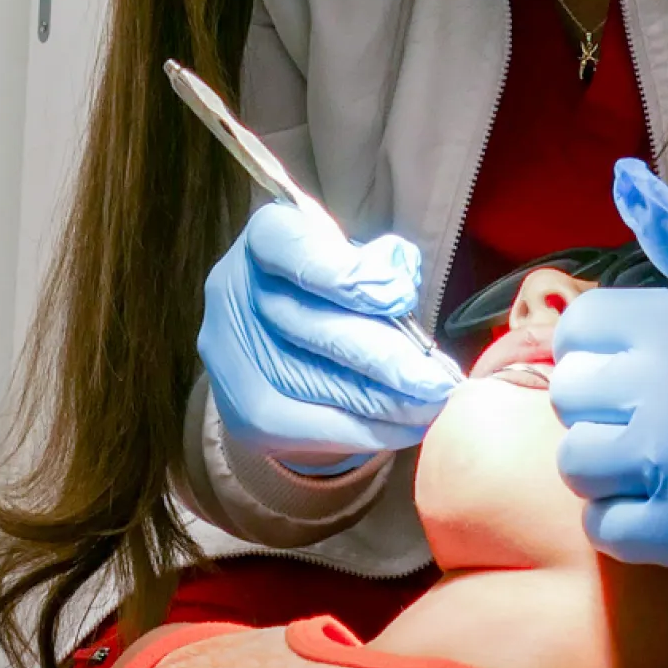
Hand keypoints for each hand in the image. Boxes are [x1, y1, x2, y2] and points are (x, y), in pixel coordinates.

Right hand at [198, 205, 459, 462]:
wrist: (282, 341)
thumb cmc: (334, 287)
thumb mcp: (357, 259)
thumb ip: (379, 265)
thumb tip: (398, 286)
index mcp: (266, 238)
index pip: (292, 246)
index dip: (342, 273)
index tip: (399, 297)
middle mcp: (235, 291)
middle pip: (309, 326)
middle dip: (383, 356)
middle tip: (438, 378)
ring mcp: (230, 354)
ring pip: (311, 382)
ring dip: (383, 401)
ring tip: (433, 405)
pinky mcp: (243, 408)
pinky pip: (306, 426)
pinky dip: (366, 430)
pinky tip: (408, 428)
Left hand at [549, 161, 667, 586]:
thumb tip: (625, 181)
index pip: (579, 327)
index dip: (597, 348)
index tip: (632, 365)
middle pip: (571, 395)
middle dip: (601, 406)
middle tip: (652, 415)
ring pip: (577, 463)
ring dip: (609, 466)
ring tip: (660, 462)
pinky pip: (606, 528)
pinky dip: (626, 523)